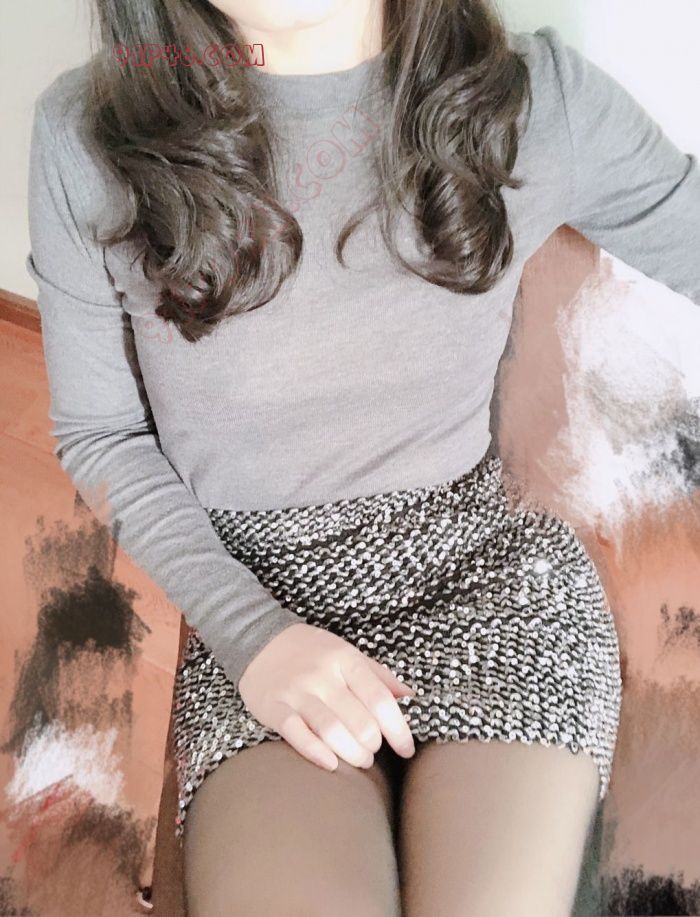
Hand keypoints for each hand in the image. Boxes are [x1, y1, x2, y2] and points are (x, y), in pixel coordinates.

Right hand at [238, 622, 416, 770]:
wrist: (258, 639)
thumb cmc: (311, 651)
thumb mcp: (347, 653)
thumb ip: (379, 675)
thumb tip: (411, 696)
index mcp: (345, 659)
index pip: (380, 699)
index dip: (399, 729)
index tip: (406, 748)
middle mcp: (323, 675)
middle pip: (360, 722)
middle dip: (373, 745)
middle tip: (373, 749)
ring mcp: (297, 692)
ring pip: (332, 732)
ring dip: (352, 754)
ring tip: (359, 759)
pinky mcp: (274, 708)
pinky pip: (298, 735)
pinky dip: (317, 753)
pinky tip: (331, 764)